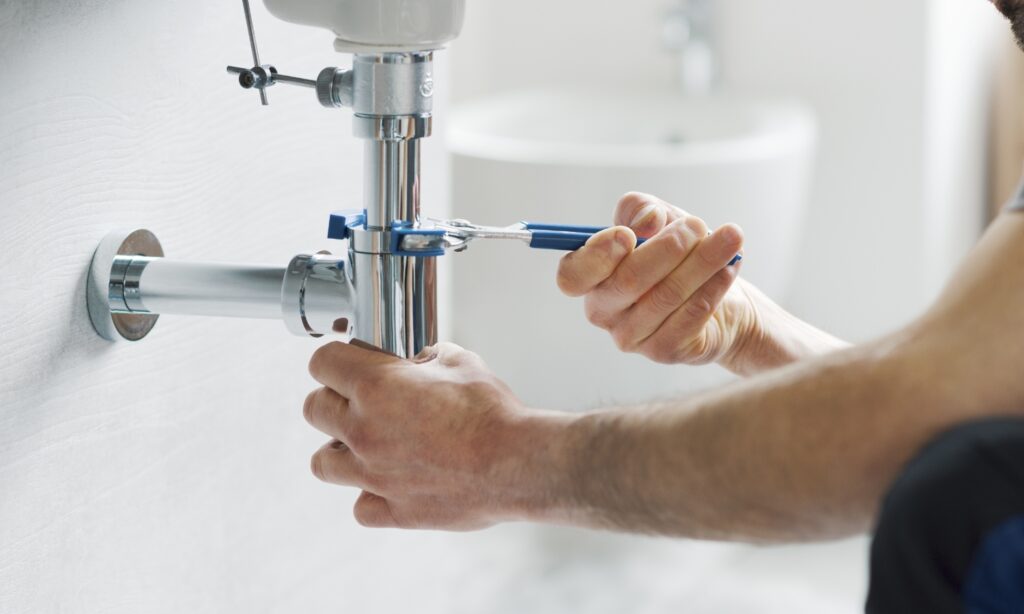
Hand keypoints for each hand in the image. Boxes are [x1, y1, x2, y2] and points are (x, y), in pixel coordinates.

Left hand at [303, 341, 563, 529]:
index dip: (335, 359)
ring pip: (322, 463)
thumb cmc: (491, 413)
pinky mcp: (393, 510)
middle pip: (314, 409)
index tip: (346, 362)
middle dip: (332, 400)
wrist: (515, 463)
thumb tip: (422, 362)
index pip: (323, 362)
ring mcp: (373, 474)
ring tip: (366, 446)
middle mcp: (364, 430)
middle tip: (357, 401)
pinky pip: (361, 506)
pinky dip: (371, 495)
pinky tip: (392, 483)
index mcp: (376, 386)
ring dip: (339, 450)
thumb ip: (430, 358)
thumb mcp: (461, 362)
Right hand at [557, 192, 756, 368]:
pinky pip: (689, 316)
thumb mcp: (657, 217)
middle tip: (697, 225)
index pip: (573, 276)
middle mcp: (603, 310)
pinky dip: (713, 287)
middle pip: (627, 282)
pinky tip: (728, 268)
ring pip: (665, 296)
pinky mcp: (663, 350)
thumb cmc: (676, 251)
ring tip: (731, 238)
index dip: (596, 256)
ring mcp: (631, 336)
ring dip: (701, 262)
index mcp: (589, 277)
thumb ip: (642, 209)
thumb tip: (646, 222)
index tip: (628, 235)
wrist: (717, 289)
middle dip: (667, 248)